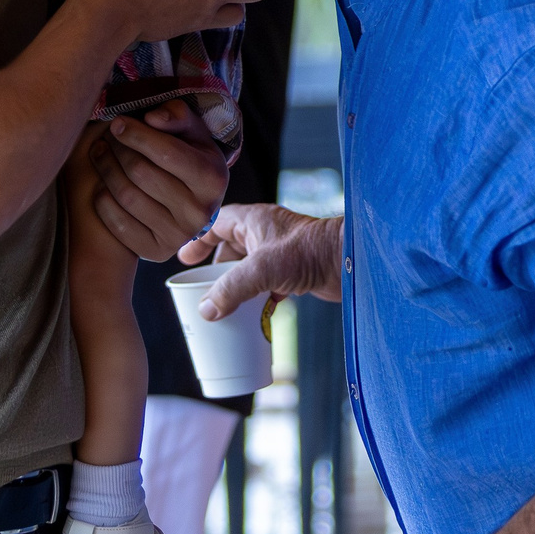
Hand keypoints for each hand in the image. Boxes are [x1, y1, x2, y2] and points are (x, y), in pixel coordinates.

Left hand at [90, 101, 229, 261]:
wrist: (192, 203)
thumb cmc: (189, 156)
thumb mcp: (193, 132)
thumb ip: (176, 115)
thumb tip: (152, 118)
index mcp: (212, 179)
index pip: (167, 152)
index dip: (136, 135)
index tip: (117, 123)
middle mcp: (199, 212)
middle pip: (141, 173)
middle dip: (118, 149)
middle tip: (107, 138)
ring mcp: (178, 236)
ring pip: (126, 196)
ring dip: (105, 169)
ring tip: (99, 153)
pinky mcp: (156, 252)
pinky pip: (117, 223)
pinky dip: (103, 199)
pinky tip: (102, 183)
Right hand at [180, 202, 342, 316]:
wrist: (349, 262)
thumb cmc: (309, 252)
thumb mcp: (262, 269)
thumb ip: (231, 289)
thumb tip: (206, 310)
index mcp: (254, 220)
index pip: (217, 223)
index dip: (199, 240)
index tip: (184, 260)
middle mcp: (266, 234)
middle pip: (231, 249)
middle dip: (216, 270)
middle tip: (202, 289)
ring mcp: (281, 253)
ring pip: (249, 268)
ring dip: (237, 286)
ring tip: (223, 304)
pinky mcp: (295, 271)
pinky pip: (267, 284)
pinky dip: (258, 297)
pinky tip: (253, 313)